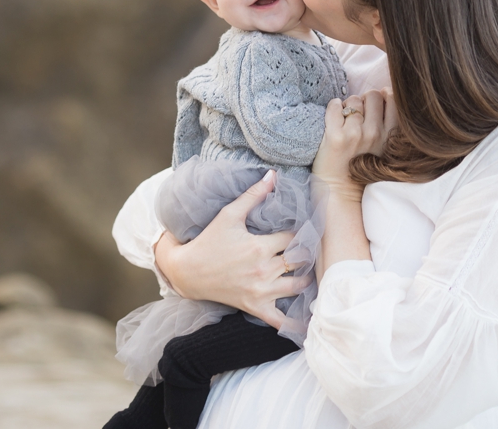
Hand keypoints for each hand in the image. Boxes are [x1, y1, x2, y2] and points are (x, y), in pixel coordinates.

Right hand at [154, 170, 305, 328]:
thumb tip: (273, 175)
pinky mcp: (255, 306)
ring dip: (306, 278)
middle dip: (307, 253)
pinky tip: (307, 320)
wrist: (188, 271)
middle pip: (300, 260)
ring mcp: (260, 291)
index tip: (303, 228)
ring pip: (298, 286)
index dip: (300, 231)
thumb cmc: (208, 241)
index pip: (293, 237)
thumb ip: (253, 195)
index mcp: (259, 247)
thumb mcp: (229, 215)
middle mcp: (263, 270)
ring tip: (308, 270)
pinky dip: (294, 322)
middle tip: (310, 248)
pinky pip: (279, 320)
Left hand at [313, 88, 397, 199]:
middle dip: (364, 100)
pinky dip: (333, 107)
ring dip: (348, 106)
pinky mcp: (335, 137)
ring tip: (345, 121)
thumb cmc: (362, 167)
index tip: (374, 107)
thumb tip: (385, 90)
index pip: (393, 99)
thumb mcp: (385, 147)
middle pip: (373, 95)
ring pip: (353, 100)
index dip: (382, 98)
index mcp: (391, 137)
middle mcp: (376, 134)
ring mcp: (356, 135)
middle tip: (357, 114)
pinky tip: (333, 117)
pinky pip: (335, 106)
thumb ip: (388, 122)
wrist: (340, 193)